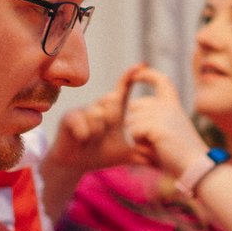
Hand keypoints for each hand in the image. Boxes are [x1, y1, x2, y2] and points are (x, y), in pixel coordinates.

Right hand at [39, 78, 138, 216]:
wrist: (76, 165)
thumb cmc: (101, 155)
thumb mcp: (125, 154)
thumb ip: (142, 153)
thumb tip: (162, 159)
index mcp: (113, 111)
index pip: (122, 90)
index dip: (130, 76)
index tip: (142, 65)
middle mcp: (99, 106)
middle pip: (112, 102)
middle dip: (111, 122)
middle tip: (103, 137)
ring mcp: (84, 110)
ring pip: (98, 115)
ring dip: (97, 133)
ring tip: (92, 141)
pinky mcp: (69, 116)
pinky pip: (83, 122)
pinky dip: (85, 134)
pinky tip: (82, 141)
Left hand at [119, 65, 207, 176]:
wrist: (196, 166)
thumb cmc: (182, 153)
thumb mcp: (171, 129)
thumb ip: (156, 117)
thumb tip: (132, 105)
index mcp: (174, 104)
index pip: (161, 81)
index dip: (147, 75)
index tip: (136, 74)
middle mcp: (168, 105)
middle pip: (134, 106)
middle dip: (135, 124)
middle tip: (152, 140)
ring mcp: (162, 114)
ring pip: (131, 120)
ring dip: (137, 137)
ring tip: (155, 146)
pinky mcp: (156, 126)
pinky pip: (133, 132)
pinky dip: (139, 144)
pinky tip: (154, 149)